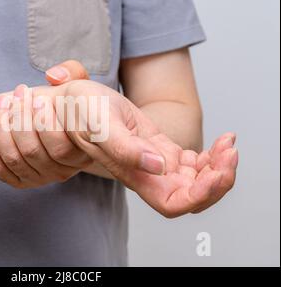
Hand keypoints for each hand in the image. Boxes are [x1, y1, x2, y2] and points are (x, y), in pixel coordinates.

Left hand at [0, 61, 91, 188]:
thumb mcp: (80, 84)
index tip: (37, 97)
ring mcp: (39, 179)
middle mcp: (61, 173)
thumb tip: (52, 77)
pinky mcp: (20, 181)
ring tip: (3, 101)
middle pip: (32, 151)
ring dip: (1, 127)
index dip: (44, 122)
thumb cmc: (70, 103)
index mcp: (81, 154)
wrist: (55, 121)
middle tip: (18, 92)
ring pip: (12, 158)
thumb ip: (73, 72)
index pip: (60, 148)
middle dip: (19, 118)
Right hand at [60, 80, 237, 217]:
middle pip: (192, 196)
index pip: (172, 202)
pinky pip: (194, 164)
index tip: (214, 174)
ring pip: (197, 181)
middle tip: (228, 151)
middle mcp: (148, 174)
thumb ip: (123, 147)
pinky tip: (220, 139)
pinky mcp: (160, 149)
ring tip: (227, 143)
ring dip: (219, 167)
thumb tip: (157, 167)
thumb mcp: (99, 122)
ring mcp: (156, 163)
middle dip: (218, 180)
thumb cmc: (80, 110)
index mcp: (134, 174)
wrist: (76, 101)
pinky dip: (212, 155)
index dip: (198, 196)